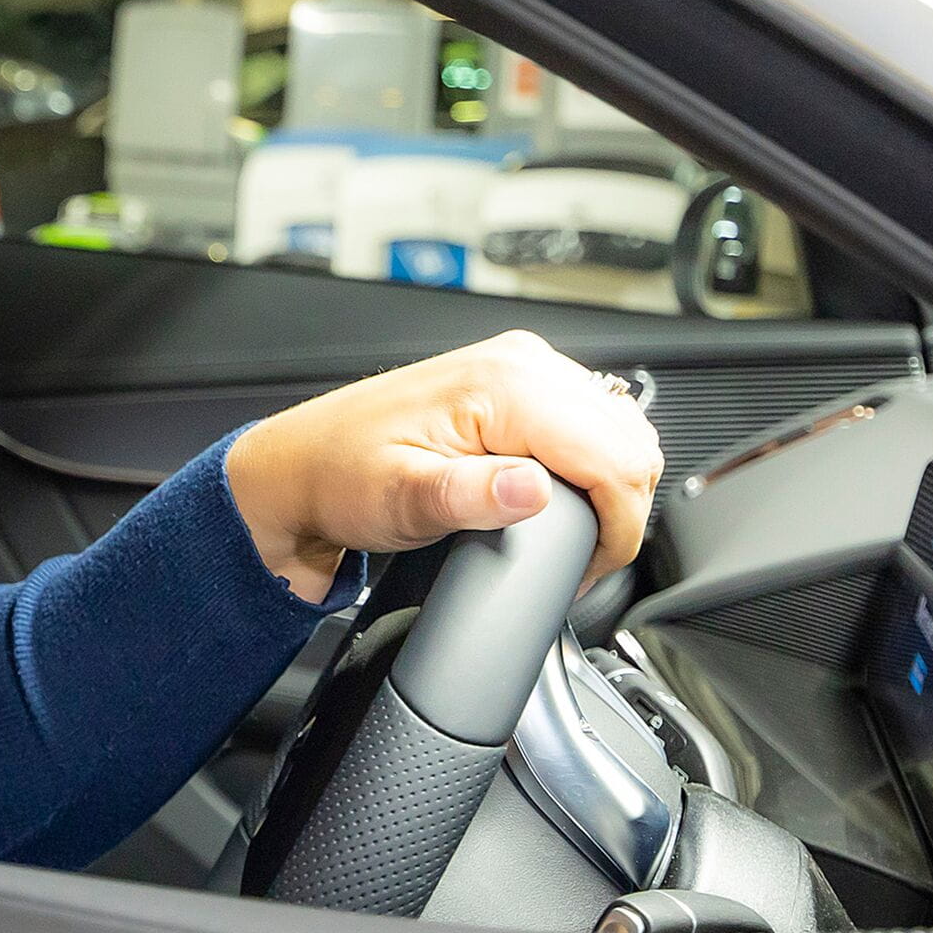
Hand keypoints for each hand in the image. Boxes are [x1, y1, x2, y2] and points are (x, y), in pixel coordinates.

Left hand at [223, 331, 664, 602]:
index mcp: (504, 383)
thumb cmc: (337, 476)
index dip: (618, 527)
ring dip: (612, 488)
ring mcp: (521, 369)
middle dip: (620, 510)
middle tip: (580, 561)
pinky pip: (590, 425)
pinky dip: (593, 467)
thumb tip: (530, 490)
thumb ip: (468, 496)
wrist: (302, 467)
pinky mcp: (517, 385)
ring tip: (573, 537)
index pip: (615, 457)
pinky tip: (562, 500)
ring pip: (620, 432)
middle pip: (630, 442)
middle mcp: (521, 364)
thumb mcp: (398, 498)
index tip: (589, 568)